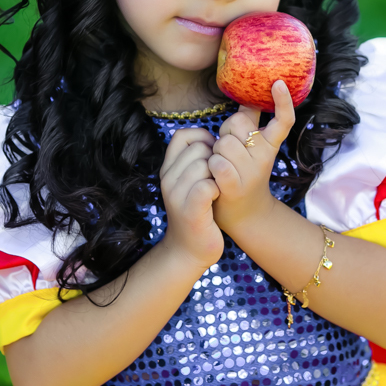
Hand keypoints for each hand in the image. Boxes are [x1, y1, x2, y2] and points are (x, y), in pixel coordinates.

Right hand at [159, 128, 223, 268]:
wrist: (189, 250)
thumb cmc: (198, 212)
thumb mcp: (190, 182)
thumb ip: (196, 160)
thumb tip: (215, 139)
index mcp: (168, 169)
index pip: (182, 135)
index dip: (203, 138)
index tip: (213, 156)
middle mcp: (168, 179)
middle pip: (198, 148)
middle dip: (215, 158)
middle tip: (217, 177)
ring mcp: (176, 195)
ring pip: (204, 164)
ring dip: (217, 175)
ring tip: (217, 188)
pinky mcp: (190, 211)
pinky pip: (206, 186)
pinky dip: (217, 189)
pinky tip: (217, 198)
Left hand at [209, 80, 295, 237]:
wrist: (244, 214)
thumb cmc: (242, 172)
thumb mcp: (251, 148)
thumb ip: (249, 122)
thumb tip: (249, 94)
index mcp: (270, 145)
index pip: (283, 120)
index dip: (283, 101)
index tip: (278, 82)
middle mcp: (265, 156)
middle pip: (237, 123)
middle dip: (226, 132)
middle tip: (228, 151)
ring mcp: (251, 172)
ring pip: (223, 142)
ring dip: (215, 152)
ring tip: (222, 165)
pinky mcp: (235, 186)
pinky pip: (217, 162)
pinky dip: (212, 166)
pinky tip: (215, 175)